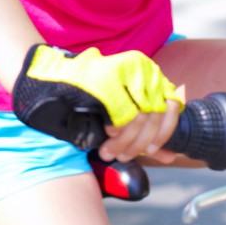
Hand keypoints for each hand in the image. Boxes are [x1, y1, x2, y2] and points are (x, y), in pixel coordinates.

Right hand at [12, 44, 182, 149]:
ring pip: (139, 119)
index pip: (172, 106)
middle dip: (140, 143)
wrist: (52, 75)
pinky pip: (122, 115)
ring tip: (111, 152)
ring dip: (126, 143)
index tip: (152, 151)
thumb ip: (148, 131)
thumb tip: (172, 156)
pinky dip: (117, 130)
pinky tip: (106, 133)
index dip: (164, 133)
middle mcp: (142, 68)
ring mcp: (126, 72)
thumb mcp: (124, 110)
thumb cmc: (88, 93)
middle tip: (123, 156)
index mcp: (148, 69)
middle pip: (154, 116)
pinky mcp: (110, 80)